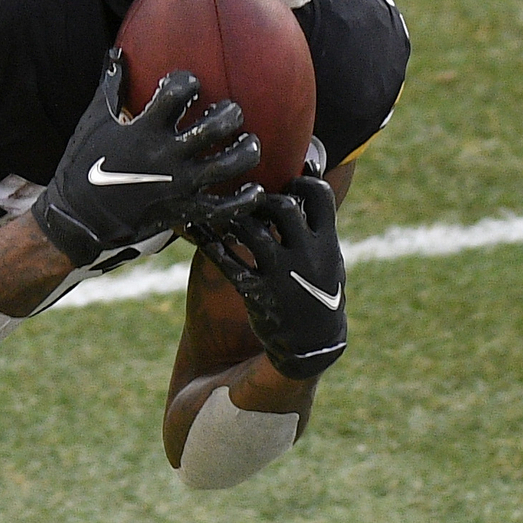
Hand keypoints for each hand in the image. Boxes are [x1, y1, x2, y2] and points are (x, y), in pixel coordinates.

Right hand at [32, 50, 262, 265]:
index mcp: (144, 130)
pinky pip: (225, 208)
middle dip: (230, 113)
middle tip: (229, 113)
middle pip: (217, 126)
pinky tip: (253, 189)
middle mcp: (166, 155)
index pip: (177, 92)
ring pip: (231, 164)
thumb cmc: (83, 166)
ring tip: (247, 143)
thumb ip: (110, 87)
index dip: (187, 82)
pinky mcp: (182, 210)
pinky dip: (245, 199)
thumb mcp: (93, 123)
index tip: (188, 86)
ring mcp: (178, 184)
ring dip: (247, 150)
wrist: (77, 219)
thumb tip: (117, 53)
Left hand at [195, 175, 346, 379]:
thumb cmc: (318, 290)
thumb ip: (318, 225)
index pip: (318, 195)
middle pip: (281, 208)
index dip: (301, 180)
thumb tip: (307, 178)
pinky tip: (193, 229)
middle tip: (251, 197)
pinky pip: (226, 262)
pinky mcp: (256, 292)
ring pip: (251, 232)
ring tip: (221, 207)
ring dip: (232, 215)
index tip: (288, 180)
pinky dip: (208, 243)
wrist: (312, 344)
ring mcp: (280, 274)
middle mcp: (306, 255)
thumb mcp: (329, 257)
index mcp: (328, 243)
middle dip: (263, 197)